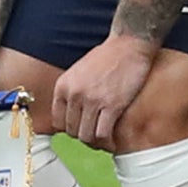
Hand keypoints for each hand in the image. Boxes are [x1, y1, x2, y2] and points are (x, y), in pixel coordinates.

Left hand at [52, 34, 157, 148]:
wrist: (130, 44)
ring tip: (105, 141)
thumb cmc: (108, 56)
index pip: (57, 122)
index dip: (70, 129)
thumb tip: (73, 114)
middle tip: (96, 137)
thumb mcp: (78, 71)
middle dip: (84, 136)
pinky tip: (113, 141)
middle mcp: (74, 94)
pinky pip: (104, 134)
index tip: (81, 130)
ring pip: (87, 136)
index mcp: (63, 86)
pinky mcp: (112, 105)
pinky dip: (108, 142)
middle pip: (72, 132)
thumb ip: (72, 90)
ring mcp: (92, 101)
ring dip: (96, 142)